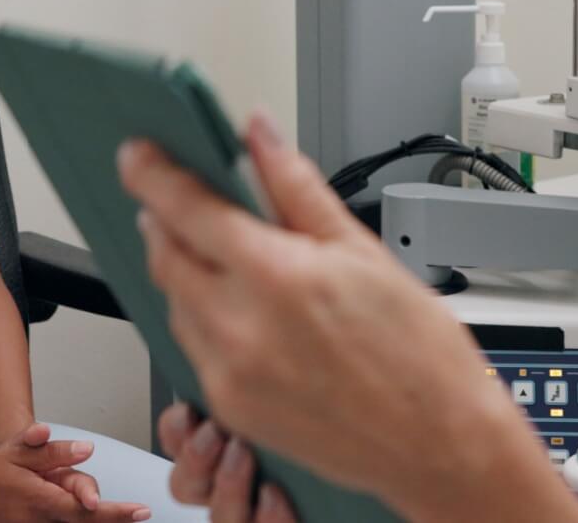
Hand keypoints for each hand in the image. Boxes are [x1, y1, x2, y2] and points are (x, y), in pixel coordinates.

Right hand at [0, 422, 152, 521]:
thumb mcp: (17, 453)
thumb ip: (52, 452)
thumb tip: (86, 449)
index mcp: (41, 499)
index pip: (86, 509)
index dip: (115, 512)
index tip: (141, 510)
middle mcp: (40, 521)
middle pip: (85, 522)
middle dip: (113, 518)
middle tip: (140, 512)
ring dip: (92, 518)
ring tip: (117, 510)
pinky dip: (74, 521)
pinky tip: (88, 514)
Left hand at [119, 116, 529, 516]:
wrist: (439, 441)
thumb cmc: (418, 352)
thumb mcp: (363, 249)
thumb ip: (297, 187)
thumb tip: (260, 136)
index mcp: (276, 276)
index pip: (187, 210)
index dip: (153, 174)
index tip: (139, 155)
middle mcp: (241, 328)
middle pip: (167, 255)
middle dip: (163, 220)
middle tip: (176, 199)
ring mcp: (229, 375)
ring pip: (175, 302)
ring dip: (184, 270)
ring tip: (224, 255)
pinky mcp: (231, 409)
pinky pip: (193, 348)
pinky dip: (202, 317)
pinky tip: (240, 308)